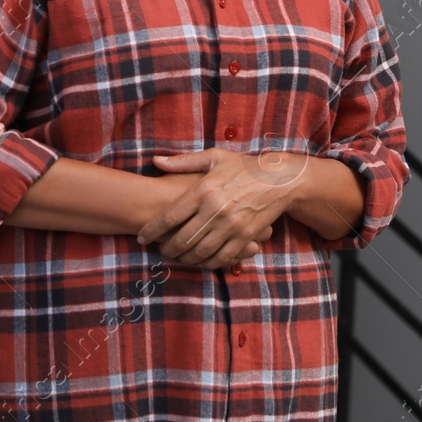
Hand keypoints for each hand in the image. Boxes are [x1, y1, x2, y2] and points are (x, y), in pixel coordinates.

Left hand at [137, 150, 298, 269]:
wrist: (279, 181)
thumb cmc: (243, 167)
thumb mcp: (214, 158)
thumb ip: (183, 162)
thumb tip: (155, 161)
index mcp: (204, 190)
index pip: (170, 217)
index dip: (152, 231)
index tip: (142, 238)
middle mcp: (216, 210)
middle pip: (182, 239)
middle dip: (167, 249)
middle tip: (160, 251)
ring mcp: (232, 226)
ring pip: (200, 252)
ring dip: (184, 259)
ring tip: (176, 257)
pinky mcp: (245, 237)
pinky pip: (222, 257)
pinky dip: (207, 263)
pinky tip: (199, 260)